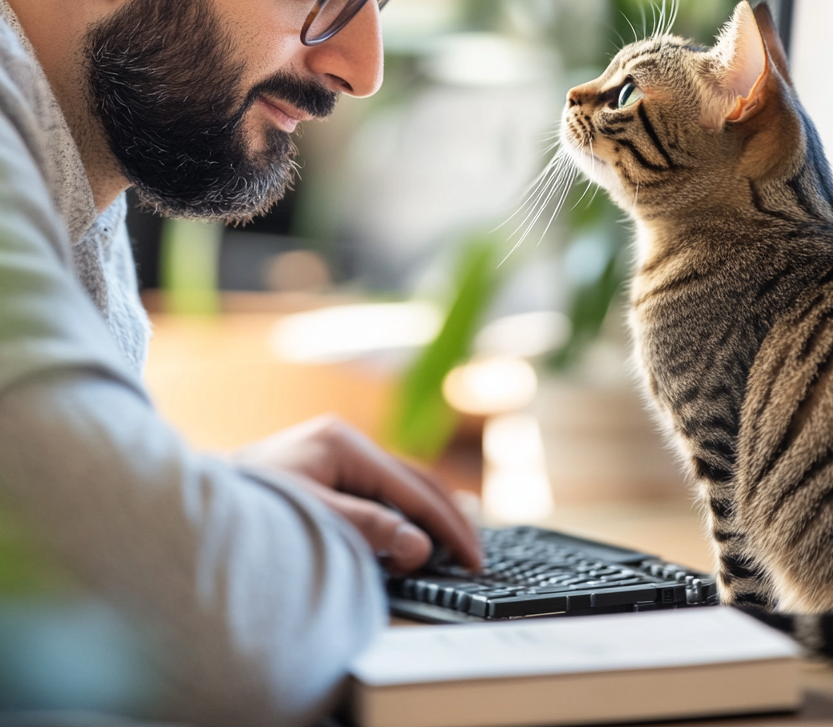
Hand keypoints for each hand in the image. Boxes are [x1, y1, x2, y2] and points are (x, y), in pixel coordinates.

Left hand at [235, 414, 481, 573]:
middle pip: (412, 479)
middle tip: (474, 556)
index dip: (445, 524)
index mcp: (342, 442)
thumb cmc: (248, 506)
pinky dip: (403, 514)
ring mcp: (337, 454)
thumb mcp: (310, 516)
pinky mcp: (329, 471)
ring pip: (399, 484)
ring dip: (427, 516)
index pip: (410, 485)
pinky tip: (416, 532)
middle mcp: (344, 441)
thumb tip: (419, 544)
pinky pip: (380, 492)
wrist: (193, 507)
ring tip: (455, 546)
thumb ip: (365, 529)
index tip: (471, 556)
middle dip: (445, 518)